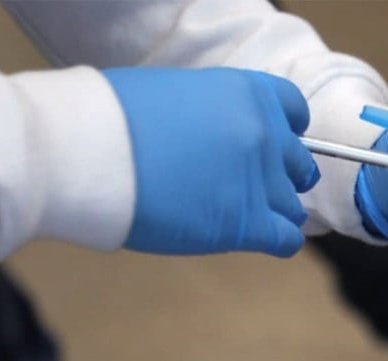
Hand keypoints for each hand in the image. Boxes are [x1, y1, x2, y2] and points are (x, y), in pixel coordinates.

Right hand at [104, 67, 318, 256]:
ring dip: (275, 213)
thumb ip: (213, 111)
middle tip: (254, 188)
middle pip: (297, 164)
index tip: (276, 144)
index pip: (295, 112)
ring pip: (293, 206)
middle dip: (281, 177)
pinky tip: (260, 241)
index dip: (288, 132)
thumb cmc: (112, 118)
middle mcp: (265, 134)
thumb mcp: (176, 92)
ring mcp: (261, 181)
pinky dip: (279, 242)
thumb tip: (213, 132)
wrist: (90, 151)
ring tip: (246, 219)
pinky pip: (287, 239)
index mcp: (248, 93)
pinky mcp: (248, 224)